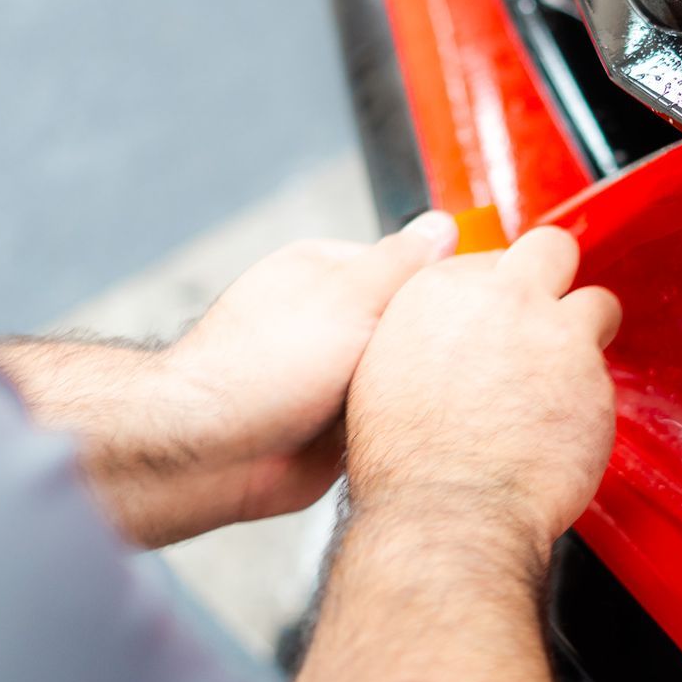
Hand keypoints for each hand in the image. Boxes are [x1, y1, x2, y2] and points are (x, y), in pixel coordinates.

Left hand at [137, 213, 460, 532]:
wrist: (209, 455)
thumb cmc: (262, 367)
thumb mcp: (349, 297)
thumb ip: (402, 263)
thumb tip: (443, 226)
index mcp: (326, 272)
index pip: (409, 268)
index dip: (442, 291)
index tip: (472, 311)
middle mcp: (328, 322)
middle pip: (409, 326)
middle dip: (429, 349)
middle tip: (451, 366)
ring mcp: (329, 376)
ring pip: (402, 378)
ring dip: (413, 393)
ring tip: (429, 404)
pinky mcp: (333, 428)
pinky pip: (385, 421)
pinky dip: (397, 429)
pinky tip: (409, 434)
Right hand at [344, 226, 620, 552]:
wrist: (446, 514)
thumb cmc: (405, 461)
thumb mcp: (382, 372)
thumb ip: (424, 333)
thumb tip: (448, 335)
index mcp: (441, 290)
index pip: (491, 258)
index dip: (502, 290)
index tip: (501, 317)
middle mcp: (504, 299)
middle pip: (551, 248)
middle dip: (556, 273)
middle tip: (551, 312)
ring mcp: (556, 334)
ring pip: (597, 304)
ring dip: (588, 332)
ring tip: (567, 372)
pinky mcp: (595, 378)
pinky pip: (606, 374)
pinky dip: (591, 396)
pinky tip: (563, 426)